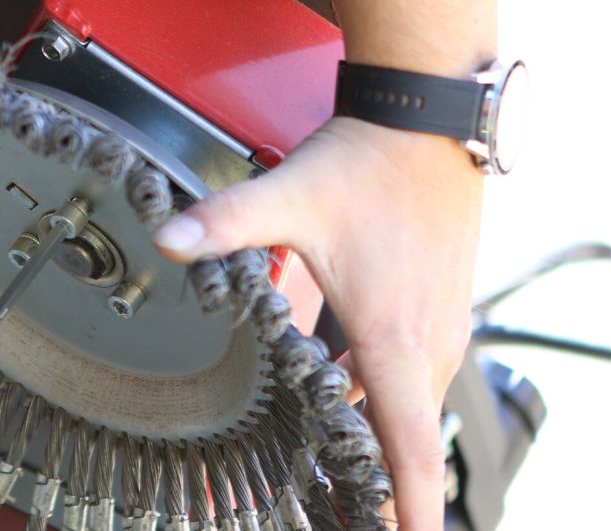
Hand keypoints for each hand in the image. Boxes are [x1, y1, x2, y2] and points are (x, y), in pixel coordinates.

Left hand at [154, 117, 480, 530]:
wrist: (427, 118)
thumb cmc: (370, 164)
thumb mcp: (290, 197)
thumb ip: (225, 223)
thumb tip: (170, 240)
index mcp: (394, 336)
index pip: (409, 448)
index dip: (407, 508)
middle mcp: (427, 341)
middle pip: (409, 438)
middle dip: (384, 486)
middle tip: (345, 511)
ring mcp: (440, 323)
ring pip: (409, 403)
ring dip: (381, 438)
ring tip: (344, 467)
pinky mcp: (439, 304)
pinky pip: (413, 372)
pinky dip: (385, 396)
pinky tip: (343, 386)